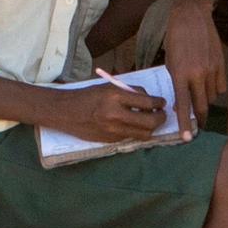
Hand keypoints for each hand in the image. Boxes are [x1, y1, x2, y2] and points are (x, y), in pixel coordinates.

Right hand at [41, 77, 168, 147]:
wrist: (65, 112)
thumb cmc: (87, 96)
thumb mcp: (108, 87)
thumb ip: (129, 92)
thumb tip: (149, 100)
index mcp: (115, 96)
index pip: (147, 102)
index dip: (159, 102)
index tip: (162, 102)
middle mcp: (115, 114)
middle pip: (150, 122)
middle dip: (160, 118)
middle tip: (161, 114)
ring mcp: (113, 130)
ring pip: (144, 134)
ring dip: (151, 128)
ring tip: (150, 121)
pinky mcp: (110, 140)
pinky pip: (131, 137)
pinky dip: (136, 132)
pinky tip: (133, 125)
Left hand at [162, 0, 221, 135]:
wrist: (191, 16)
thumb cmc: (175, 39)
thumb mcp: (170, 62)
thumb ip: (177, 83)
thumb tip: (181, 104)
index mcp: (180, 74)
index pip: (183, 105)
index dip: (185, 124)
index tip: (188, 139)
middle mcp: (197, 74)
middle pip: (202, 105)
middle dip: (200, 119)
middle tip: (198, 126)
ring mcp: (212, 69)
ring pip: (212, 96)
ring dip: (206, 100)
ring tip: (199, 93)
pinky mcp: (221, 64)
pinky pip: (221, 86)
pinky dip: (216, 89)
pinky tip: (209, 83)